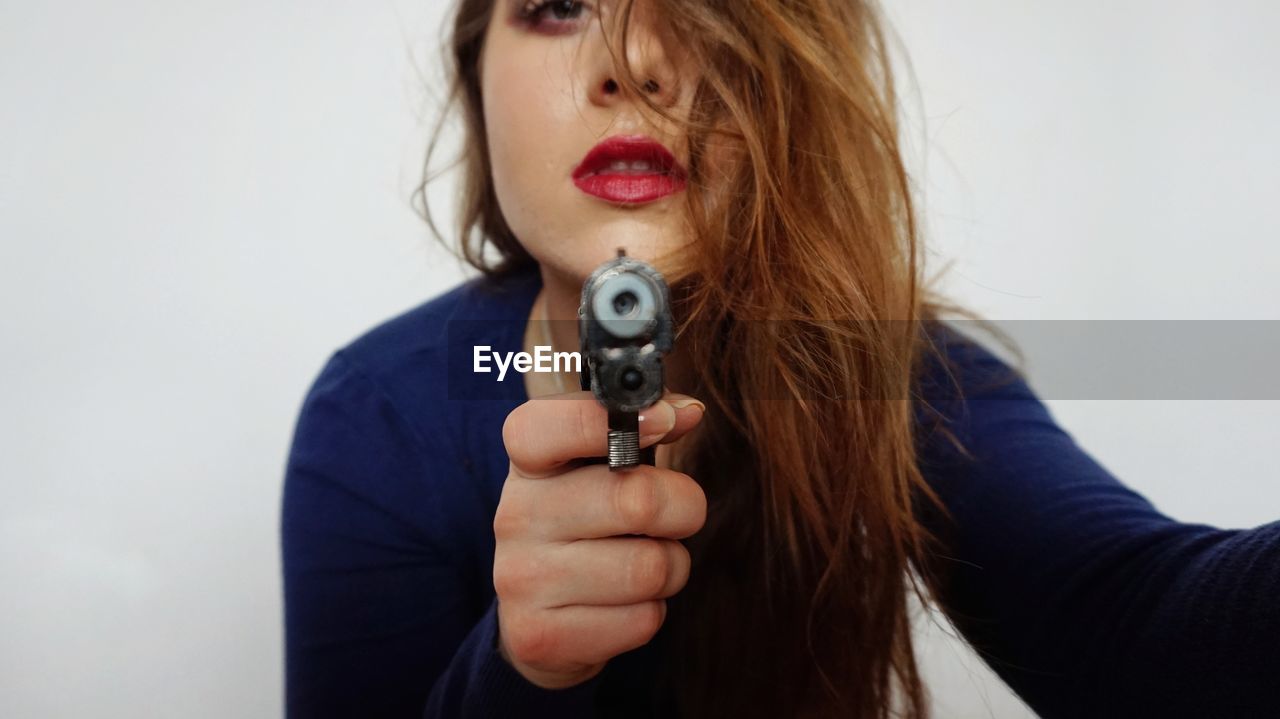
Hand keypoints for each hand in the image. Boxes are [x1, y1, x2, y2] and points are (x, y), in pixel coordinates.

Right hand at [493, 390, 706, 688]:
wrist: (541, 621)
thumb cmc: (586, 527)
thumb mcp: (601, 470)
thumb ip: (640, 430)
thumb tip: (689, 412)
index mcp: (528, 465)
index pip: (545, 427)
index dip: (608, 421)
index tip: (665, 419)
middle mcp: (514, 517)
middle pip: (636, 501)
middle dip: (682, 509)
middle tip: (675, 515)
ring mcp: (521, 580)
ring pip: (649, 568)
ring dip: (670, 567)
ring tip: (646, 563)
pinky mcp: (540, 637)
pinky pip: (642, 620)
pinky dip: (651, 612)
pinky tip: (622, 604)